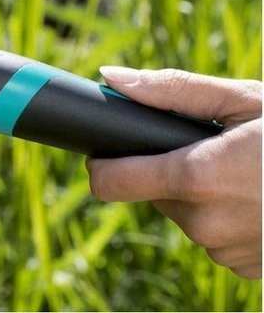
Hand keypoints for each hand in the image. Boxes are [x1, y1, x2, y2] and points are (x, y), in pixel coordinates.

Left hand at [87, 67, 262, 277]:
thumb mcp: (245, 101)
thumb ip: (172, 90)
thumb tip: (113, 78)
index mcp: (196, 179)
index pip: (109, 183)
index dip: (102, 163)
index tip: (106, 149)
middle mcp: (206, 224)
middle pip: (153, 193)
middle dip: (170, 169)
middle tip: (214, 147)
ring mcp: (228, 253)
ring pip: (186, 216)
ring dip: (202, 194)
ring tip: (247, 170)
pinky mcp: (249, 270)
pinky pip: (217, 238)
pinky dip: (228, 217)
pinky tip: (259, 197)